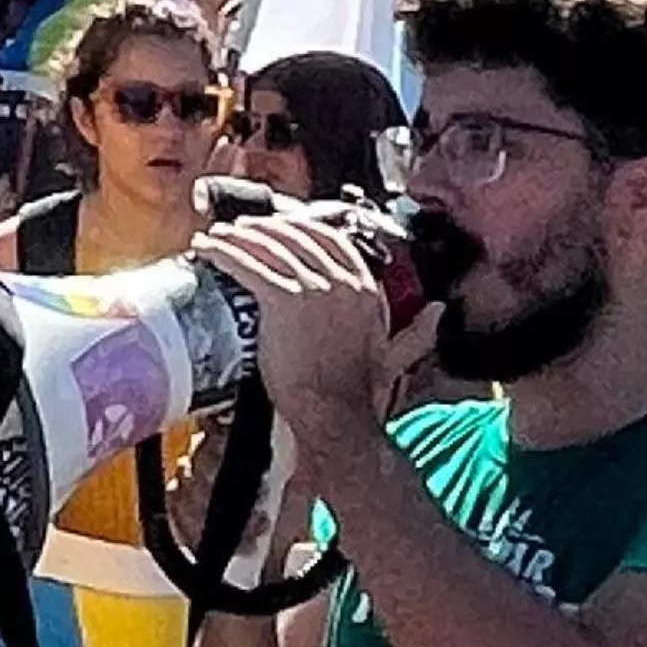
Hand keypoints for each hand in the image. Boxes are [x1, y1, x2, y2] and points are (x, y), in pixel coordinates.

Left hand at [193, 210, 416, 434]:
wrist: (334, 417)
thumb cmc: (356, 394)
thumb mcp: (394, 359)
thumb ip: (417, 333)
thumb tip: (439, 310)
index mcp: (366, 289)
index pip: (331, 241)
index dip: (300, 230)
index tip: (278, 230)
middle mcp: (342, 281)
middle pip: (297, 236)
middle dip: (266, 229)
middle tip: (240, 231)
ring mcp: (312, 288)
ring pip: (269, 245)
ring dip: (239, 236)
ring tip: (219, 238)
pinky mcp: (282, 300)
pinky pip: (248, 264)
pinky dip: (224, 253)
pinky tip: (207, 249)